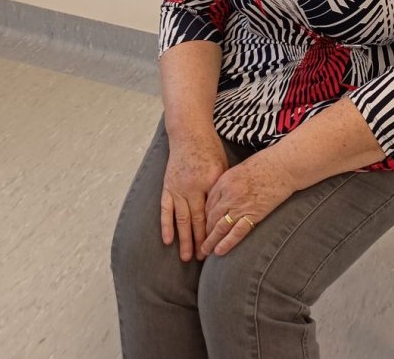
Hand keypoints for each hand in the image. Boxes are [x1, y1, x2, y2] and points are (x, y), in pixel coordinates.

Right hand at [161, 127, 229, 261]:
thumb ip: (222, 188)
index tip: (217, 247)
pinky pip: (166, 210)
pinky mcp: (168, 186)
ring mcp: (178, 188)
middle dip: (200, 241)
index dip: (214, 231)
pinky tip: (168, 241)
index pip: (212, 213)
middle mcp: (192, 188)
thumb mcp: (223, 166)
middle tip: (203, 259)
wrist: (189, 133)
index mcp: (209, 183)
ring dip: (183, 240)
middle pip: (196, 220)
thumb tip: (228, 211)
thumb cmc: (210, 148)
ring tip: (186, 258)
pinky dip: (166, 225)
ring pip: (181, 219)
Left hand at [200, 149, 297, 257]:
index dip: (203, 218)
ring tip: (204, 253)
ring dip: (211, 242)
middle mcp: (229, 194)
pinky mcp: (254, 214)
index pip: (207, 204)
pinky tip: (219, 251)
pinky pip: (237, 232)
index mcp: (224, 181)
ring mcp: (241, 205)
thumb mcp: (239, 169)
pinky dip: (227, 243)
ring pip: (220, 227)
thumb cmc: (264, 164)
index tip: (201, 227)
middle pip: (211, 217)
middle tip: (199, 244)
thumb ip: (227, 184)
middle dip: (204, 233)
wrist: (284, 165)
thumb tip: (220, 199)